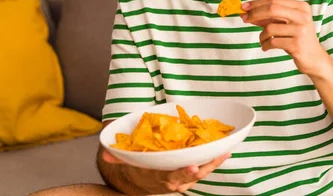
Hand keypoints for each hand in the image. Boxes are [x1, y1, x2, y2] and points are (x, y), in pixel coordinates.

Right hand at [102, 149, 230, 193]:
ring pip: (201, 172)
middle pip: (191, 176)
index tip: (192, 168)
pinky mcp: (191, 172)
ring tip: (226, 151)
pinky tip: (225, 150)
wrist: (142, 181)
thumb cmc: (136, 167)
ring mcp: (184, 177)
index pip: (172, 177)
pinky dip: (214, 159)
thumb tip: (106, 152)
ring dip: (214, 162)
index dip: (183, 173)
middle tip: (217, 156)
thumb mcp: (126, 163)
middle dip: (204, 168)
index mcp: (159, 177)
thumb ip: (118, 156)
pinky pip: (204, 166)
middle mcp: (174, 180)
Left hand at [241, 0, 328, 76]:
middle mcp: (303, 16)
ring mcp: (301, 30)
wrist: (314, 58)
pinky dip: (265, 44)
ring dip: (261, 35)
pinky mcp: (297, 45)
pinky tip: (266, 47)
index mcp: (301, 7)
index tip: (244, 7)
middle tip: (244, 19)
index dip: (257, 3)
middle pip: (272, 9)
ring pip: (270, 27)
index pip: (274, 0)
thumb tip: (247, 13)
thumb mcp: (285, 24)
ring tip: (263, 40)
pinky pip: (273, 42)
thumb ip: (269, 17)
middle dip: (255, 13)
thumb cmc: (297, 39)